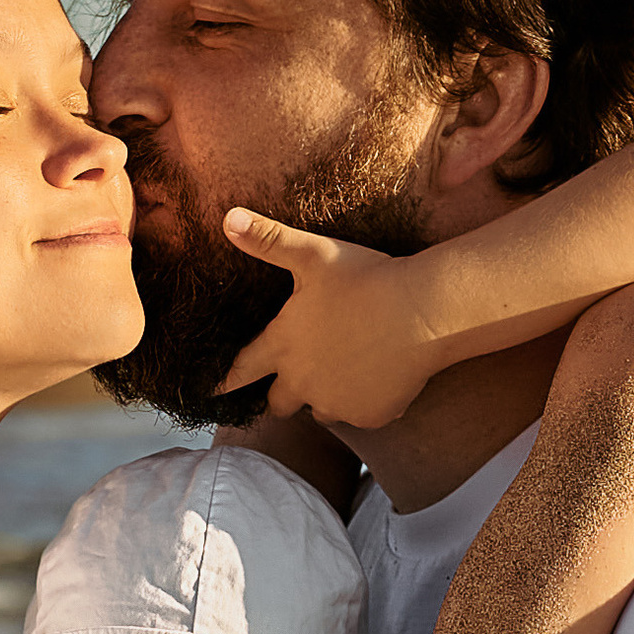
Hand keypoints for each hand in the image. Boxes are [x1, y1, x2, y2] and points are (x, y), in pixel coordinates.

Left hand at [215, 210, 440, 429]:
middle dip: (281, 394)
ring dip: (322, 397)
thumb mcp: (313, 254)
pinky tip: (377, 375)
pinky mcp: (370, 415)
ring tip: (342, 370)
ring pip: (319, 411)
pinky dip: (363, 401)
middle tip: (291, 381)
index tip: (209, 391)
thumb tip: (228, 217)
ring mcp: (337, 403)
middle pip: (278, 403)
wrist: (424, 312)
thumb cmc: (367, 278)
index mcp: (284, 346)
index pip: (241, 370)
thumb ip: (269, 240)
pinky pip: (358, 415)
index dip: (224, 380)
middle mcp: (303, 383)